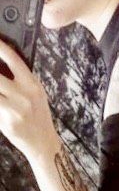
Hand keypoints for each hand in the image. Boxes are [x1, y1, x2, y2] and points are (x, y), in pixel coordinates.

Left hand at [0, 39, 56, 159]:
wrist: (43, 142)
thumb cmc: (37, 116)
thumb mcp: (35, 94)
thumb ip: (20, 80)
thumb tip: (1, 65)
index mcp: (33, 84)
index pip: (13, 59)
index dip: (0, 47)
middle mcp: (25, 95)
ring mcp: (16, 109)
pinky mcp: (7, 122)